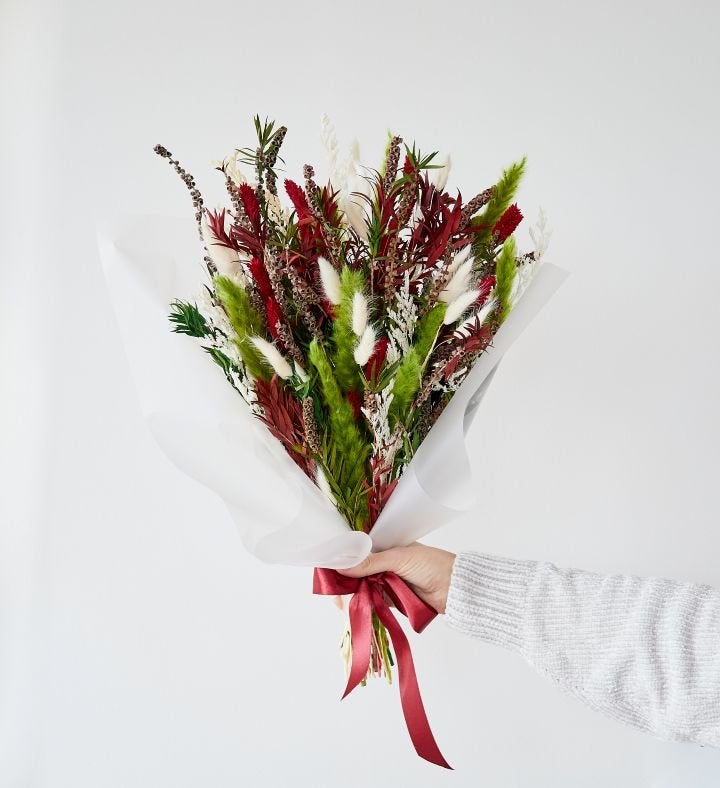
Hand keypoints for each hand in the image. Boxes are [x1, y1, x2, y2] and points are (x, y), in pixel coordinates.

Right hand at [337, 543, 455, 613]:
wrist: (455, 588)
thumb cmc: (432, 564)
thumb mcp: (399, 558)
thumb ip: (371, 562)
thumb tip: (343, 566)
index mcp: (384, 545)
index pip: (356, 550)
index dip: (342, 559)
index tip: (330, 571)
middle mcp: (381, 561)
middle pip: (355, 571)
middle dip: (344, 583)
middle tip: (335, 596)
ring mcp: (385, 580)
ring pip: (361, 587)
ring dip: (352, 596)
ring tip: (342, 606)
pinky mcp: (390, 598)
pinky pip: (371, 601)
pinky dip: (363, 605)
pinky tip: (354, 611)